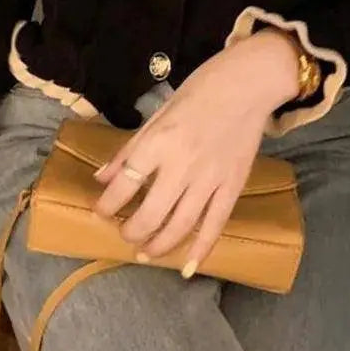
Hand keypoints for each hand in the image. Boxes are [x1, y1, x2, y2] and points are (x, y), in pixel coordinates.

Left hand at [94, 29, 299, 275]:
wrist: (249, 83)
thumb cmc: (200, 90)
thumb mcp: (158, 114)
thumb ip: (130, 149)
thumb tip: (102, 177)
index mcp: (159, 142)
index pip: (124, 184)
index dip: (107, 204)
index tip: (100, 211)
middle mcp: (182, 165)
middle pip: (151, 213)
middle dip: (132, 231)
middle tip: (124, 235)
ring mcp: (210, 178)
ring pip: (181, 225)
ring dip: (160, 244)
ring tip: (145, 252)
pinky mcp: (233, 185)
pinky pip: (216, 224)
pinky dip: (202, 249)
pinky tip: (188, 267)